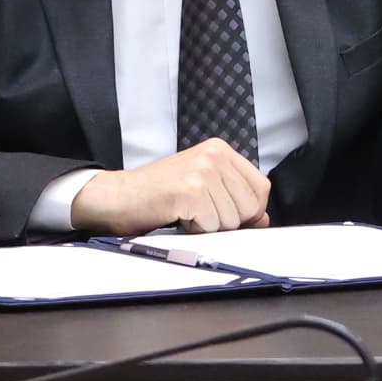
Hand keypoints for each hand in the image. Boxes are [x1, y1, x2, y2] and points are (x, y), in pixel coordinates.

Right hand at [73, 139, 270, 235]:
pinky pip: (211, 226)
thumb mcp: (202, 187)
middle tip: (199, 213)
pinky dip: (195, 230)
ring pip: (232, 220)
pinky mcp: (191, 192)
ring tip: (186, 212)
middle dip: (228, 221)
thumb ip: (234, 198)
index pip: (261, 187)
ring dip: (210, 226)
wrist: (117, 196)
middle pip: (250, 206)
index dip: (251, 210)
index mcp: (220, 150)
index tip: (230, 216)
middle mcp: (215, 156)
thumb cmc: (158, 194)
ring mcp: (204, 172)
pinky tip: (177, 217)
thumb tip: (263, 220)